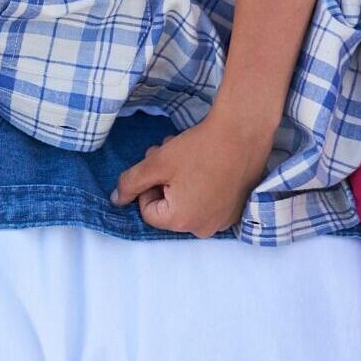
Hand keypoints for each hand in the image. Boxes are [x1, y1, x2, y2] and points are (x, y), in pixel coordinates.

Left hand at [112, 118, 269, 237]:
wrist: (244, 132)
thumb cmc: (199, 147)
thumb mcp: (155, 163)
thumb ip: (130, 184)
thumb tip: (116, 200)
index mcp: (181, 221)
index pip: (148, 210)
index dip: (148, 186)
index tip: (159, 164)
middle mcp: (203, 228)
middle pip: (169, 208)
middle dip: (164, 183)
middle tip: (170, 156)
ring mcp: (223, 220)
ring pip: (188, 204)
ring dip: (180, 182)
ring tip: (188, 157)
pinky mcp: (237, 209)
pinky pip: (209, 203)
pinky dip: (203, 187)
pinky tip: (207, 165)